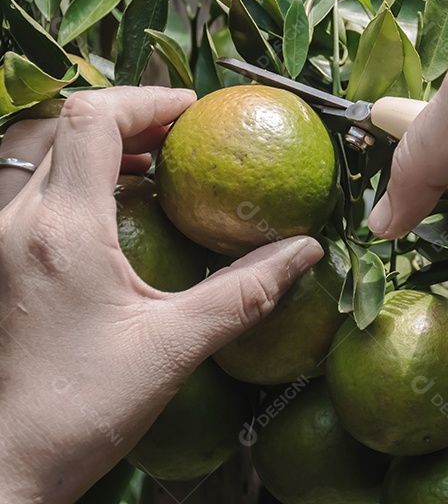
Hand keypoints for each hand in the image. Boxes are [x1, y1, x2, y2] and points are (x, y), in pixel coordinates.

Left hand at [0, 87, 323, 502]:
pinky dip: (84, 176)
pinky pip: (40, 190)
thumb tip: (305, 252)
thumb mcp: (176, 345)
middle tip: (185, 135)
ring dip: (104, 144)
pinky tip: (126, 208)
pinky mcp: (2, 262)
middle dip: (131, 116)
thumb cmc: (81, 407)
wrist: (9, 462)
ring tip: (160, 163)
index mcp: (63, 231)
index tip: (195, 113)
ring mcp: (2, 242)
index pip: (92, 118)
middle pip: (65, 125)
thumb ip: (246, 292)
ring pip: (46, 154)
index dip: (147, 99)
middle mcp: (19, 223)